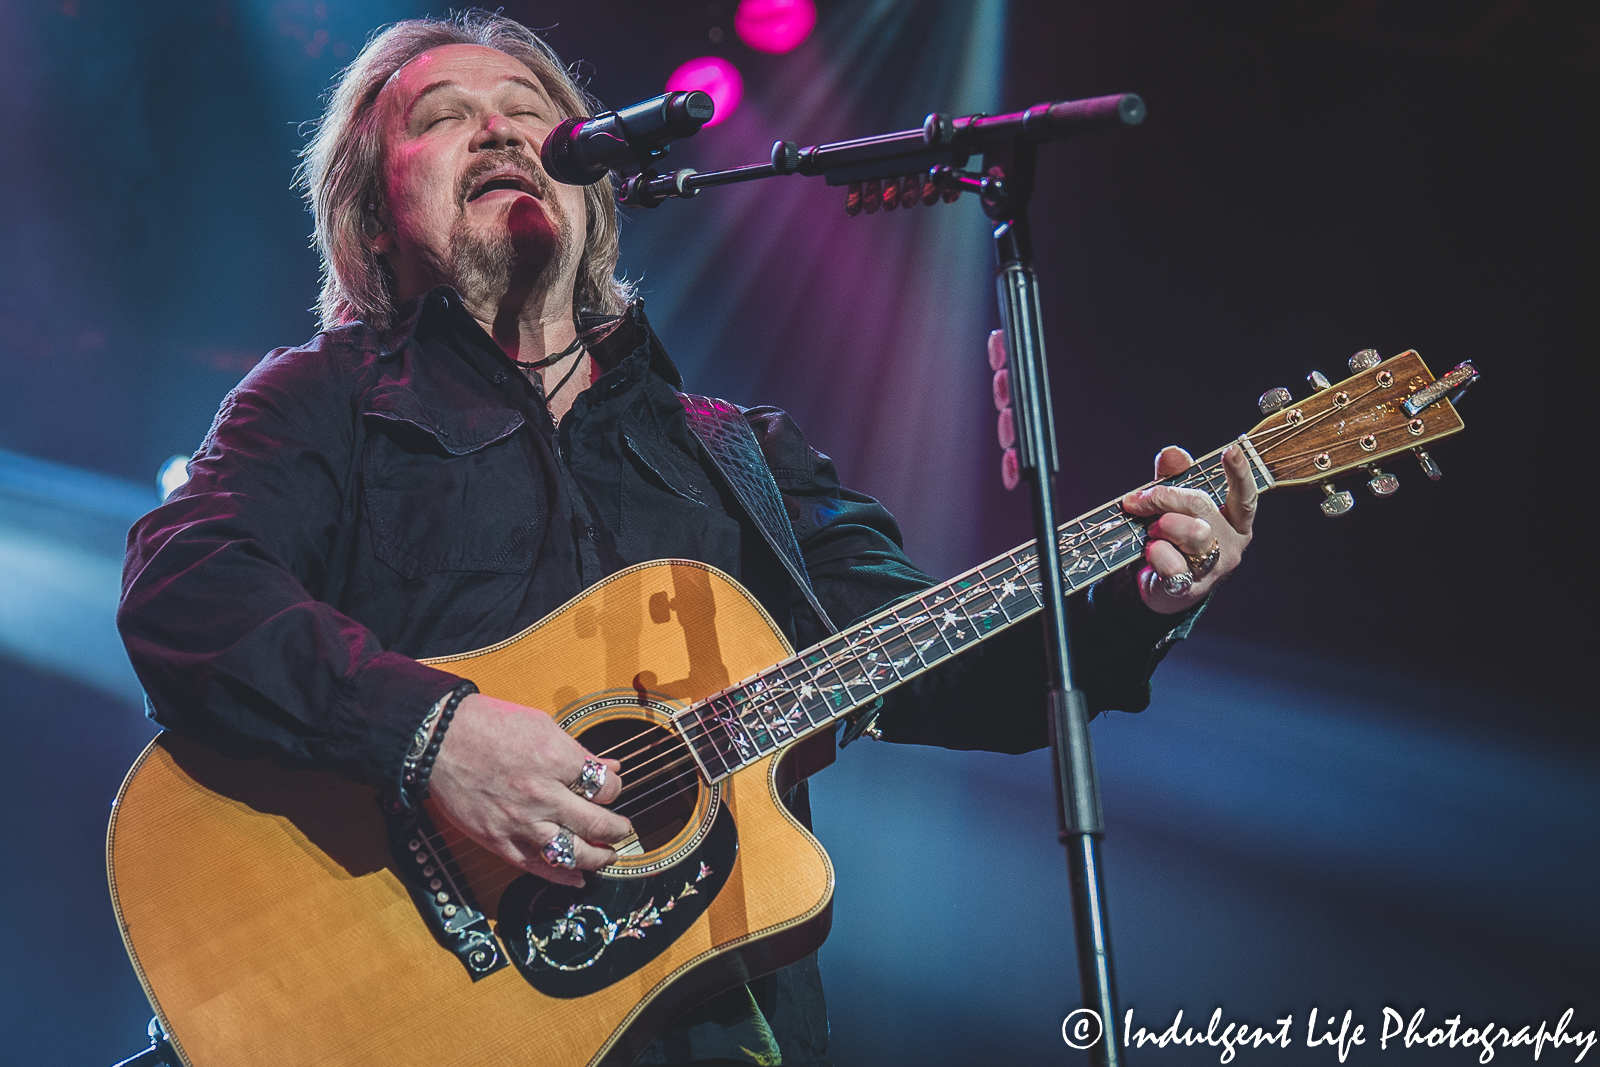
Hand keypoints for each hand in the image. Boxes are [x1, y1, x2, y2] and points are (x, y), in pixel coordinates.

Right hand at [428, 693, 627, 886]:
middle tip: (622, 830)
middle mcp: (543, 795)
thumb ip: (579, 752)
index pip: (606, 786)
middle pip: (598, 824)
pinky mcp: (498, 840)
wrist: (437, 741)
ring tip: (608, 855)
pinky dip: (561, 876)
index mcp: (557, 760)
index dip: (615, 788)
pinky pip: (536, 866)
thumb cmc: (487, 725)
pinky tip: (578, 878)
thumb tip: (610, 765)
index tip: (611, 788)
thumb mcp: (542, 726)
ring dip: (598, 858)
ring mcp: (520, 822)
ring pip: (573, 853)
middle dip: (618, 829)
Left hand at [1121, 444, 1256, 614]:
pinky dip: (1154, 552)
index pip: (1245, 496)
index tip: (1232, 450)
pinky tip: (1151, 553)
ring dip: (1162, 526)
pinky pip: (1171, 561)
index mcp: (1236, 523)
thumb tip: (1173, 454)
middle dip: (1164, 497)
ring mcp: (1213, 568)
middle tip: (1139, 502)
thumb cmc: (1173, 540)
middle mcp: (1232, 545)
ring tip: (1152, 532)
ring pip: (1192, 533)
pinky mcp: (1190, 587)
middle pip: (1202, 506)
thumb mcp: (1174, 506)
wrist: (1162, 588)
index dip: (1240, 473)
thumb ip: (1175, 477)